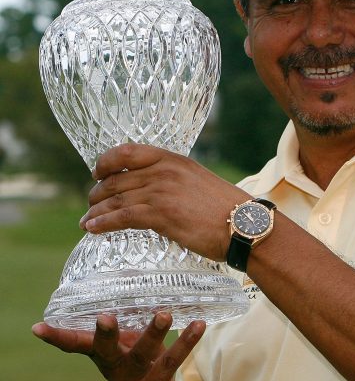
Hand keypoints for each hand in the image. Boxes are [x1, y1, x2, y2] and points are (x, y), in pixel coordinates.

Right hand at [32, 313, 204, 380]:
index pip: (74, 343)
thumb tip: (113, 266)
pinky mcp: (162, 374)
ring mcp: (139, 370)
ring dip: (153, 333)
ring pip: (144, 353)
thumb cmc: (132, 351)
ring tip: (163, 314)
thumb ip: (119, 309)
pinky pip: (175, 358)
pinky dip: (187, 340)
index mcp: (101, 351)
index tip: (38, 326)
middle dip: (105, 334)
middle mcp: (115, 361)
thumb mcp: (121, 335)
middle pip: (106, 349)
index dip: (56, 336)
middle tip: (104, 317)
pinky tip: (199, 323)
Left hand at [80, 143, 251, 260]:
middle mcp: (164, 171)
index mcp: (173, 159)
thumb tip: (151, 190)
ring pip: (116, 198)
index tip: (98, 173)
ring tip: (87, 221)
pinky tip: (93, 229)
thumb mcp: (197, 180)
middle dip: (97, 192)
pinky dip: (103, 223)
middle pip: (116, 178)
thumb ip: (173, 179)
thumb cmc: (224, 207)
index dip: (105, 161)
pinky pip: (122, 216)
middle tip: (92, 203)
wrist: (242, 224)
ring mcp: (161, 191)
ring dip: (96, 211)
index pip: (127, 151)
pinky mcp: (161, 214)